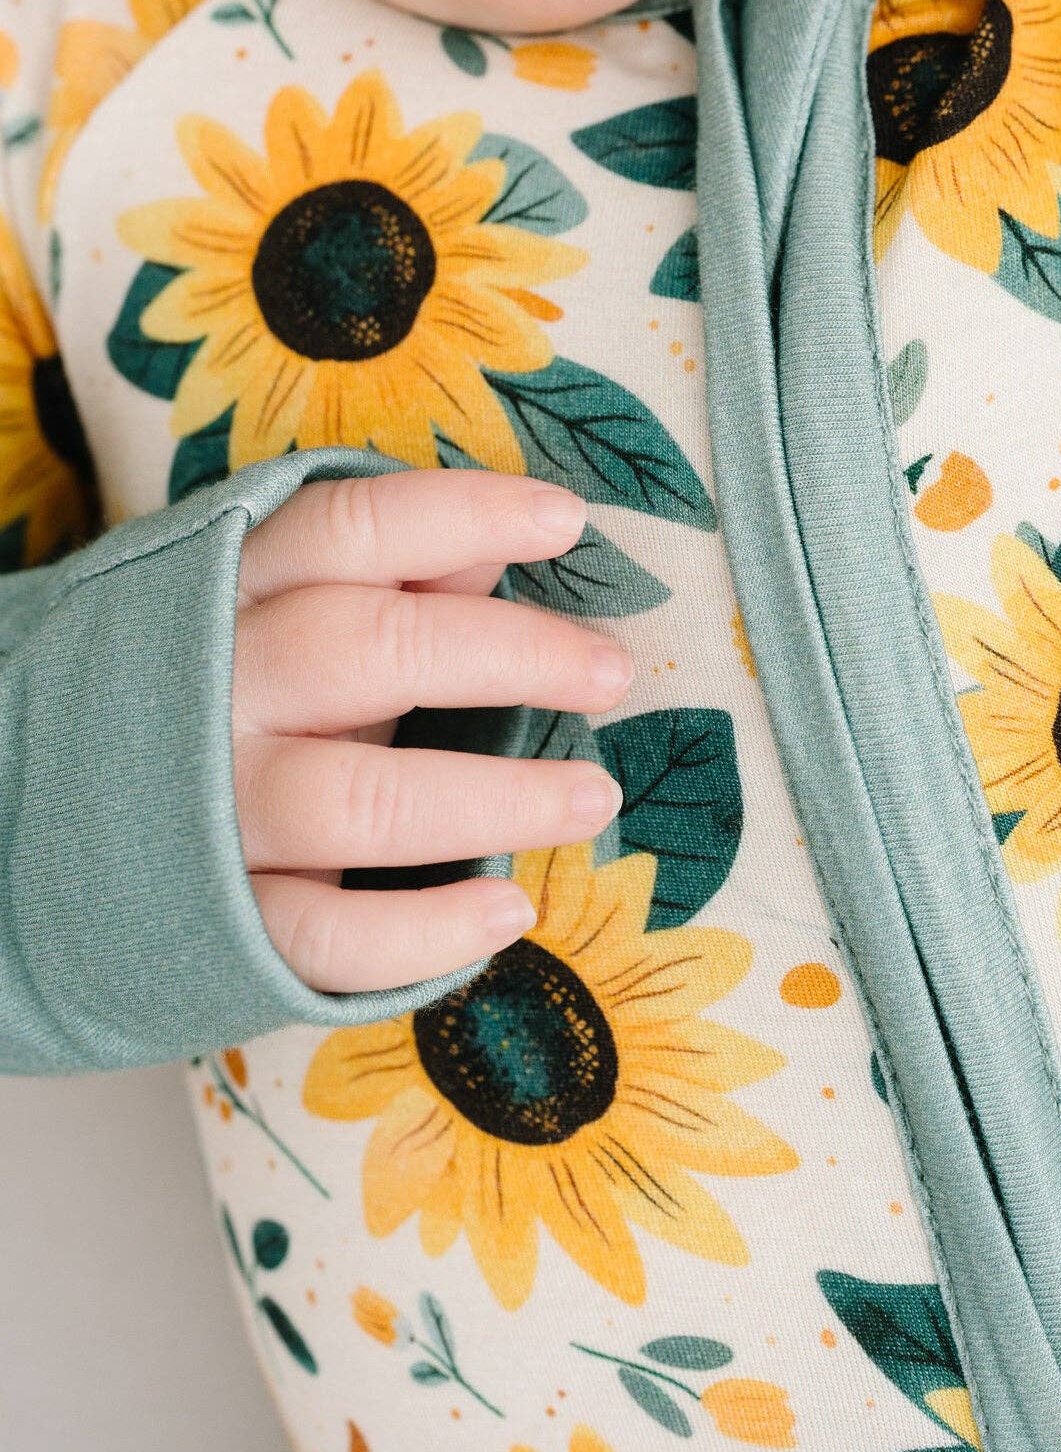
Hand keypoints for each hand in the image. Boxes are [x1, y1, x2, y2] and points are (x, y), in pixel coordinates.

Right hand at [231, 468, 632, 993]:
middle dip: (506, 657)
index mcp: (230, 591)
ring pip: (359, 800)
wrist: (29, 818)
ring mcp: (211, 813)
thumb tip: (493, 545)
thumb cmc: (200, 691)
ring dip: (493, 799)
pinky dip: (421, 935)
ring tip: (594, 795)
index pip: (352, 527)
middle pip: (371, 651)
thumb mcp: (273, 611)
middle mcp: (218, 692)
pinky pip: (323, 937)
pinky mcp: (215, 922)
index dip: (463, 514)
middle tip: (611, 669)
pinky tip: (506, 915)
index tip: (568, 521)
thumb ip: (383, 574)